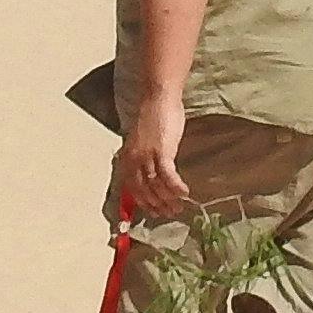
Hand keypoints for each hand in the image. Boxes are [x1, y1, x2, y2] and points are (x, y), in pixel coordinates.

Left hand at [112, 104, 189, 221]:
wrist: (158, 99)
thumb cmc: (153, 116)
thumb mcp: (142, 141)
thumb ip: (143, 157)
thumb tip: (150, 173)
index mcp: (128, 158)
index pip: (133, 189)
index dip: (144, 203)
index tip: (155, 213)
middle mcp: (134, 161)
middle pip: (145, 191)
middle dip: (158, 205)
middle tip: (171, 213)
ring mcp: (147, 157)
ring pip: (156, 187)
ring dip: (168, 200)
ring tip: (180, 207)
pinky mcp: (161, 152)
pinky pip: (168, 176)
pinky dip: (176, 187)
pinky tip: (185, 193)